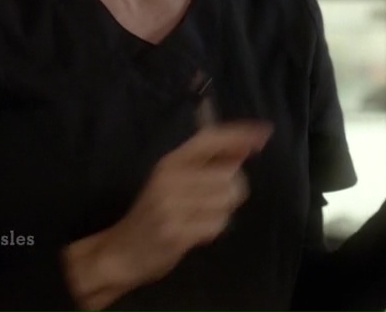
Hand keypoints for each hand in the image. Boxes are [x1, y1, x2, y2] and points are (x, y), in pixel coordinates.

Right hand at [98, 121, 272, 284]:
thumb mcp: (176, 181)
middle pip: (228, 174)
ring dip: (222, 212)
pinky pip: (217, 225)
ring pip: (226, 200)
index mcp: (170, 161)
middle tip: (212, 201)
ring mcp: (171, 205)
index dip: (238, 134)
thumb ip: (210, 164)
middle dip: (232, 189)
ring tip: (201, 218)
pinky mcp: (176, 231)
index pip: (210, 139)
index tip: (263, 132)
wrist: (122, 252)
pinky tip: (195, 232)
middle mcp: (170, 178)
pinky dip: (212, 230)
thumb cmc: (154, 214)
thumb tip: (247, 146)